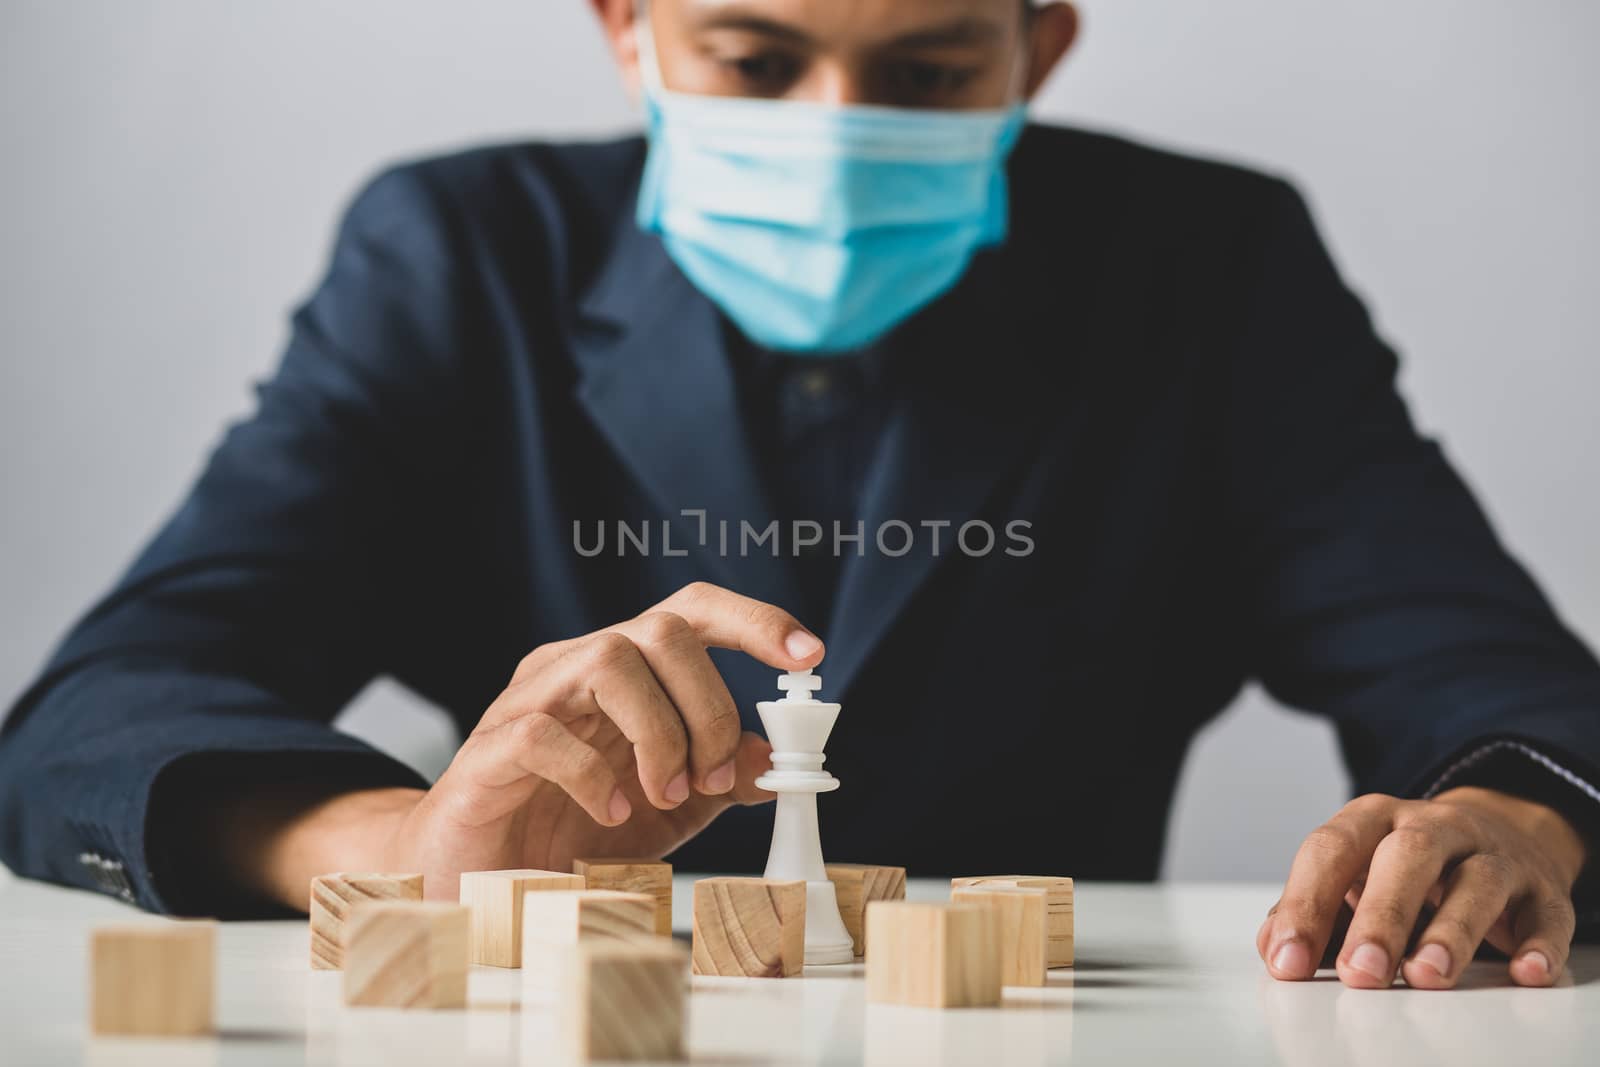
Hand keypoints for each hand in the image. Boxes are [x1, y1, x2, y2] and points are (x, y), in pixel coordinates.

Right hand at [230, 582, 822, 908]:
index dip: (754, 621)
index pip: (691, 612)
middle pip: (660, 629)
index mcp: (622, 672)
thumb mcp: (667, 807)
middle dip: (708, 706)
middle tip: (711, 777)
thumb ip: (719, 779)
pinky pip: (546, 734)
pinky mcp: (489, 750)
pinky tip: (611, 812)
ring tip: (661, 792)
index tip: (807, 655)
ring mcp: (529, 701)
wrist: (470, 875)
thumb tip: (772, 759)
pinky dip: (594, 774)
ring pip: (610, 659)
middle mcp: (575, 667)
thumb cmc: (566, 829)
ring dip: (659, 732)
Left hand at [1259, 788, 1587, 988]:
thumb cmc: (1409, 866)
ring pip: (1477, 881)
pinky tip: (1522, 971)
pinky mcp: (1543, 888)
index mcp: (1374, 818)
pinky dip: (1537, 944)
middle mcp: (1433, 826)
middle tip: (1359, 971)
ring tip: (1425, 977)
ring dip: (1450, 932)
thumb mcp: (1356, 871)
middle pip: (1406, 856)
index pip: (1332, 850)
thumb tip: (1275, 947)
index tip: (1288, 962)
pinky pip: (1545, 913)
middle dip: (1380, 915)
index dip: (1306, 904)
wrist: (1499, 832)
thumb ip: (1315, 907)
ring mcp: (1493, 853)